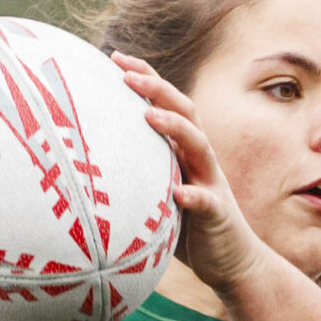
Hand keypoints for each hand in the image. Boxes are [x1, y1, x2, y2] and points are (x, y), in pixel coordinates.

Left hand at [108, 52, 273, 296]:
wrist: (233, 262)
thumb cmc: (189, 229)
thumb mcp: (160, 195)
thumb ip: (138, 175)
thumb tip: (87, 167)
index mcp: (185, 152)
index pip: (167, 104)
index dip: (145, 78)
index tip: (114, 58)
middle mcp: (201, 160)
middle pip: (184, 112)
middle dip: (156, 89)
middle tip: (125, 73)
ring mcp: (212, 184)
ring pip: (199, 146)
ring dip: (175, 128)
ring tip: (149, 115)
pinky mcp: (218, 214)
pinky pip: (207, 202)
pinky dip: (194, 195)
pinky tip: (178, 192)